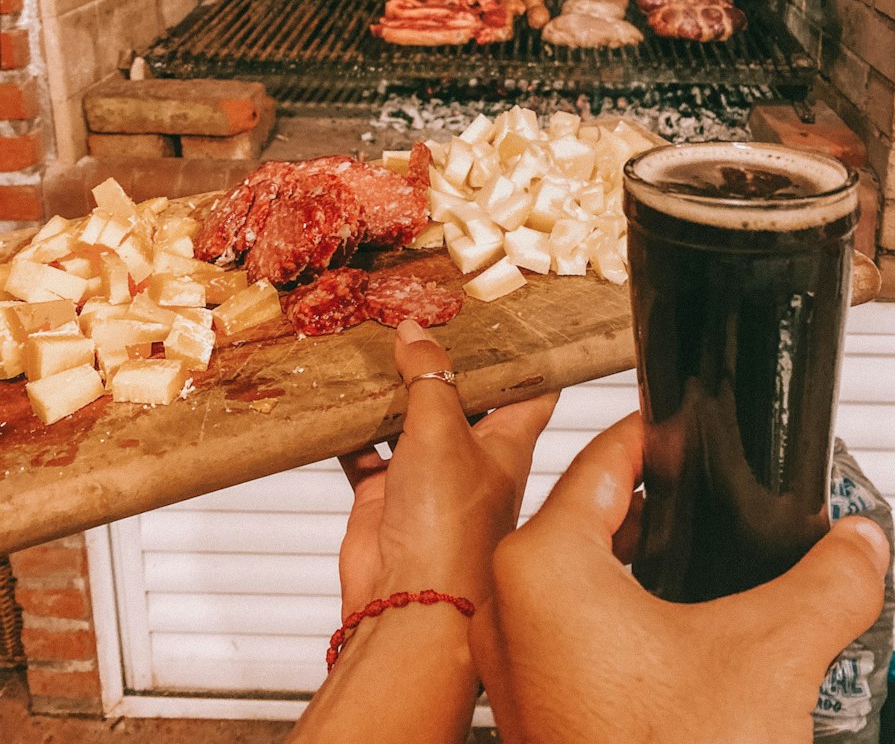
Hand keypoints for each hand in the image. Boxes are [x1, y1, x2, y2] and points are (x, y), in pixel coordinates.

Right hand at [338, 319, 557, 612]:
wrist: (406, 601)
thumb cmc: (450, 530)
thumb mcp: (443, 430)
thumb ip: (427, 375)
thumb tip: (413, 332)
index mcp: (508, 441)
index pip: (529, 387)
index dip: (523, 353)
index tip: (507, 318)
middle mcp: (471, 457)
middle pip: (460, 396)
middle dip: (440, 362)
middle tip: (420, 320)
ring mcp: (427, 477)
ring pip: (410, 418)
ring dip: (392, 390)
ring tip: (374, 346)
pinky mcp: (386, 496)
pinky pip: (367, 450)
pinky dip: (352, 428)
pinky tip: (341, 401)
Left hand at [472, 412, 888, 743]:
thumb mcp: (771, 653)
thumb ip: (825, 583)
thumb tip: (855, 547)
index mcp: (543, 566)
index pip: (602, 460)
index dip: (653, 438)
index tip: (680, 428)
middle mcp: (508, 607)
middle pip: (582, 514)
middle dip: (646, 502)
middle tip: (695, 491)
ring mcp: (511, 663)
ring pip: (567, 574)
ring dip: (626, 559)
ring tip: (686, 554)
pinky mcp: (528, 709)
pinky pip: (561, 628)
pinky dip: (609, 612)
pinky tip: (666, 629)